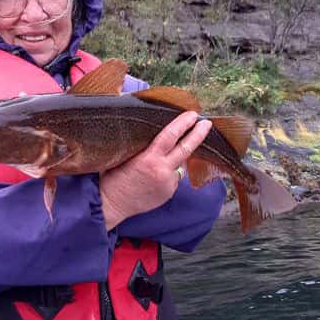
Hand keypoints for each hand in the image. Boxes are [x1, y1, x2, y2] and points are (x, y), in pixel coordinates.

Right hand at [99, 111, 212, 229]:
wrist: (112, 204)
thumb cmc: (113, 179)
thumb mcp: (124, 157)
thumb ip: (142, 147)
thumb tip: (155, 136)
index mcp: (149, 158)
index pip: (171, 135)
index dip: (183, 123)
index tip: (192, 115)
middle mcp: (162, 170)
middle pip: (186, 148)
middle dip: (198, 134)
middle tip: (206, 123)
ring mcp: (167, 183)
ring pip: (179, 165)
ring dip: (174, 160)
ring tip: (154, 164)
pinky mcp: (169, 193)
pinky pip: (173, 178)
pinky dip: (167, 174)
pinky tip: (153, 178)